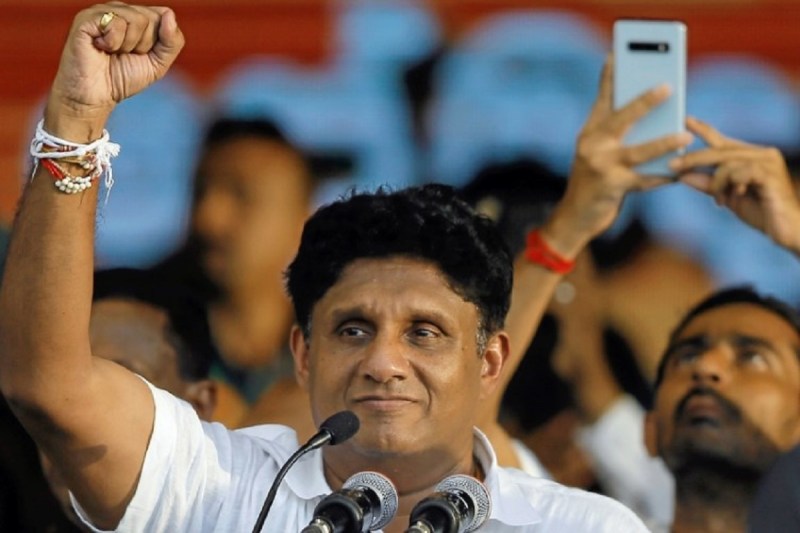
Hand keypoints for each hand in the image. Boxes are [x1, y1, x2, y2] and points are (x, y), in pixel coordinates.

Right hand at [46, 3, 183, 138]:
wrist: (95, 96)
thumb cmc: (122, 79)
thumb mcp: (158, 63)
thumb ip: (172, 41)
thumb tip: (169, 14)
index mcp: (135, 17)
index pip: (163, 15)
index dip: (157, 41)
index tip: (141, 54)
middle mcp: (119, 10)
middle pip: (152, 18)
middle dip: (144, 45)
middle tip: (125, 55)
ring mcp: (102, 11)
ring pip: (137, 19)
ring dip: (129, 45)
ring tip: (113, 52)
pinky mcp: (87, 18)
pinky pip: (116, 23)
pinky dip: (113, 43)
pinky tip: (100, 47)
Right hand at [548, 57, 692, 253]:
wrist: (574, 218)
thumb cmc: (593, 184)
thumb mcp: (599, 156)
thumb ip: (619, 140)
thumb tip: (658, 125)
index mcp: (589, 133)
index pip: (601, 100)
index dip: (609, 78)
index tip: (616, 55)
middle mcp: (592, 145)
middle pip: (621, 118)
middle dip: (645, 102)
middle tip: (668, 87)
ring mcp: (600, 166)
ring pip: (638, 151)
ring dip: (664, 143)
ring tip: (686, 137)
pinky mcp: (611, 187)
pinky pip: (644, 180)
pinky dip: (663, 177)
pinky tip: (678, 173)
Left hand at [672, 117, 799, 252]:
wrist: (787, 231)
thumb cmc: (760, 213)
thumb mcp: (727, 197)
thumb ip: (708, 184)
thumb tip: (682, 175)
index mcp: (752, 156)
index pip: (723, 140)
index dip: (704, 129)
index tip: (684, 120)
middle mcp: (763, 154)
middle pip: (720, 150)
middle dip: (694, 158)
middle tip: (673, 165)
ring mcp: (768, 162)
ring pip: (727, 162)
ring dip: (717, 183)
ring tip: (720, 200)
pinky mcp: (770, 174)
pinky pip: (739, 172)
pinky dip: (730, 185)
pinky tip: (733, 197)